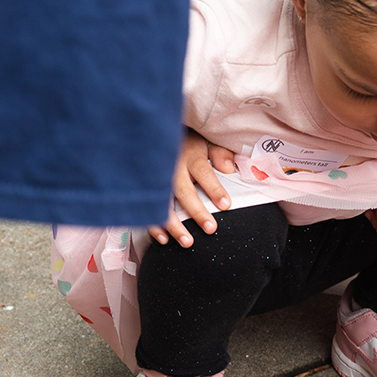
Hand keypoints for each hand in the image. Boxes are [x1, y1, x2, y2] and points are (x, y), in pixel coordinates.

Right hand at [150, 131, 234, 245]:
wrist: (154, 135)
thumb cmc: (188, 142)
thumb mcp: (206, 141)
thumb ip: (219, 153)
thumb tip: (228, 167)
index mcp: (190, 155)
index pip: (203, 172)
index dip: (214, 189)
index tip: (225, 205)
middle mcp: (172, 168)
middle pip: (184, 191)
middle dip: (196, 212)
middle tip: (210, 228)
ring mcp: (157, 180)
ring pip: (164, 204)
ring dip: (174, 225)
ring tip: (188, 242)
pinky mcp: (148, 189)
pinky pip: (149, 208)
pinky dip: (154, 225)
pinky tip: (164, 238)